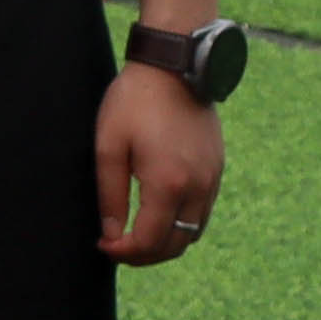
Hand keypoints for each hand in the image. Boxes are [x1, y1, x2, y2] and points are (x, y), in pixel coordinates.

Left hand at [95, 72, 227, 265]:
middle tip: (118, 245)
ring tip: (137, 233)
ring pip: (193, 233)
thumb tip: (111, 234)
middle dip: (144, 255)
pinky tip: (159, 212)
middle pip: (174, 245)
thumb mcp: (109, 146)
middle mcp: (197, 187)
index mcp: (168, 184)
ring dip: (165, 242)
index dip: (123, 252)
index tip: (103, 244)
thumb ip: (110, 196)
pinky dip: (182, 223)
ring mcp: (212, 178)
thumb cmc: (135, 101)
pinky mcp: (217, 168)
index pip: (148, 242)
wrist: (174, 64)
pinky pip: (203, 212)